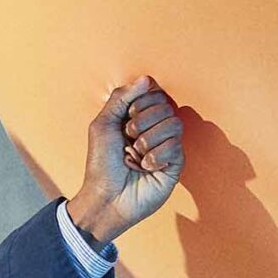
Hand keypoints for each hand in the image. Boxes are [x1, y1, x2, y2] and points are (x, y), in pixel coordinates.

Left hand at [66, 77, 183, 251]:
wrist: (105, 197)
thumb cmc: (101, 164)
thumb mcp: (103, 124)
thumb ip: (121, 97)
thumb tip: (146, 79)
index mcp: (140, 118)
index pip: (155, 93)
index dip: (140, 104)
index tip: (125, 120)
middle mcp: (156, 129)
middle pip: (166, 106)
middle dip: (142, 122)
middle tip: (128, 139)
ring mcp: (167, 146)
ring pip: (174, 123)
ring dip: (148, 140)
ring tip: (136, 156)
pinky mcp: (176, 165)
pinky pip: (176, 146)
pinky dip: (156, 156)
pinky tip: (146, 168)